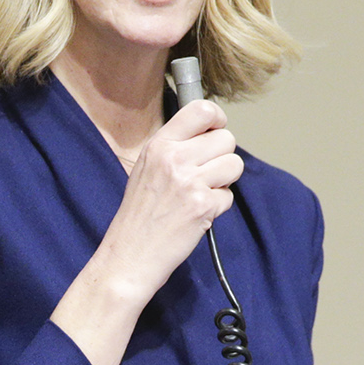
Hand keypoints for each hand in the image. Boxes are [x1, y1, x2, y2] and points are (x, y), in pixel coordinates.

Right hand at [50, 99, 240, 364]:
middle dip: (222, 157)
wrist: (129, 255)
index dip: (217, 120)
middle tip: (204, 176)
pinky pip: (228, 196)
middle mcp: (174, 158)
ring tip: (201, 194)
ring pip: (234, 165)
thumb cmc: (138, 216)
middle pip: (227, 139)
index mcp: (159, 144)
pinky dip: (217, 207)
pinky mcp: (202, 205)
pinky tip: (197, 215)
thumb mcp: (146, 168)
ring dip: (224, 181)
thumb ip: (174, 148)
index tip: (215, 132)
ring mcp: (189, 181)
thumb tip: (209, 133)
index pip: (202, 109)